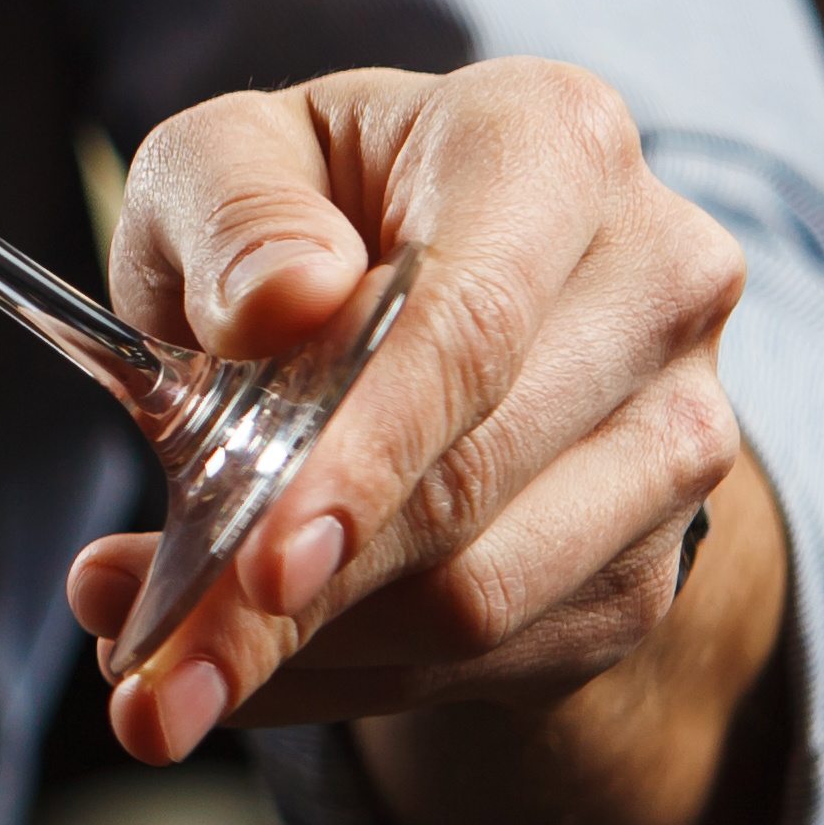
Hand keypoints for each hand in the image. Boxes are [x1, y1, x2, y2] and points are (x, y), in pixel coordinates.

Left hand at [65, 60, 792, 824]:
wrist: (430, 295)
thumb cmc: (309, 211)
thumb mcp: (227, 160)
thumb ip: (231, 212)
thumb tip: (279, 303)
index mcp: (553, 144)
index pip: (467, 327)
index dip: (365, 455)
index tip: (262, 563)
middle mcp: (656, 285)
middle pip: (469, 484)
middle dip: (288, 598)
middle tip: (142, 679)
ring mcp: (681, 434)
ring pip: (484, 598)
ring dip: (304, 656)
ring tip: (159, 673)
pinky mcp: (653, 559)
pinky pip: (491, 661)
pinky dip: (347, 679)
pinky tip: (256, 665)